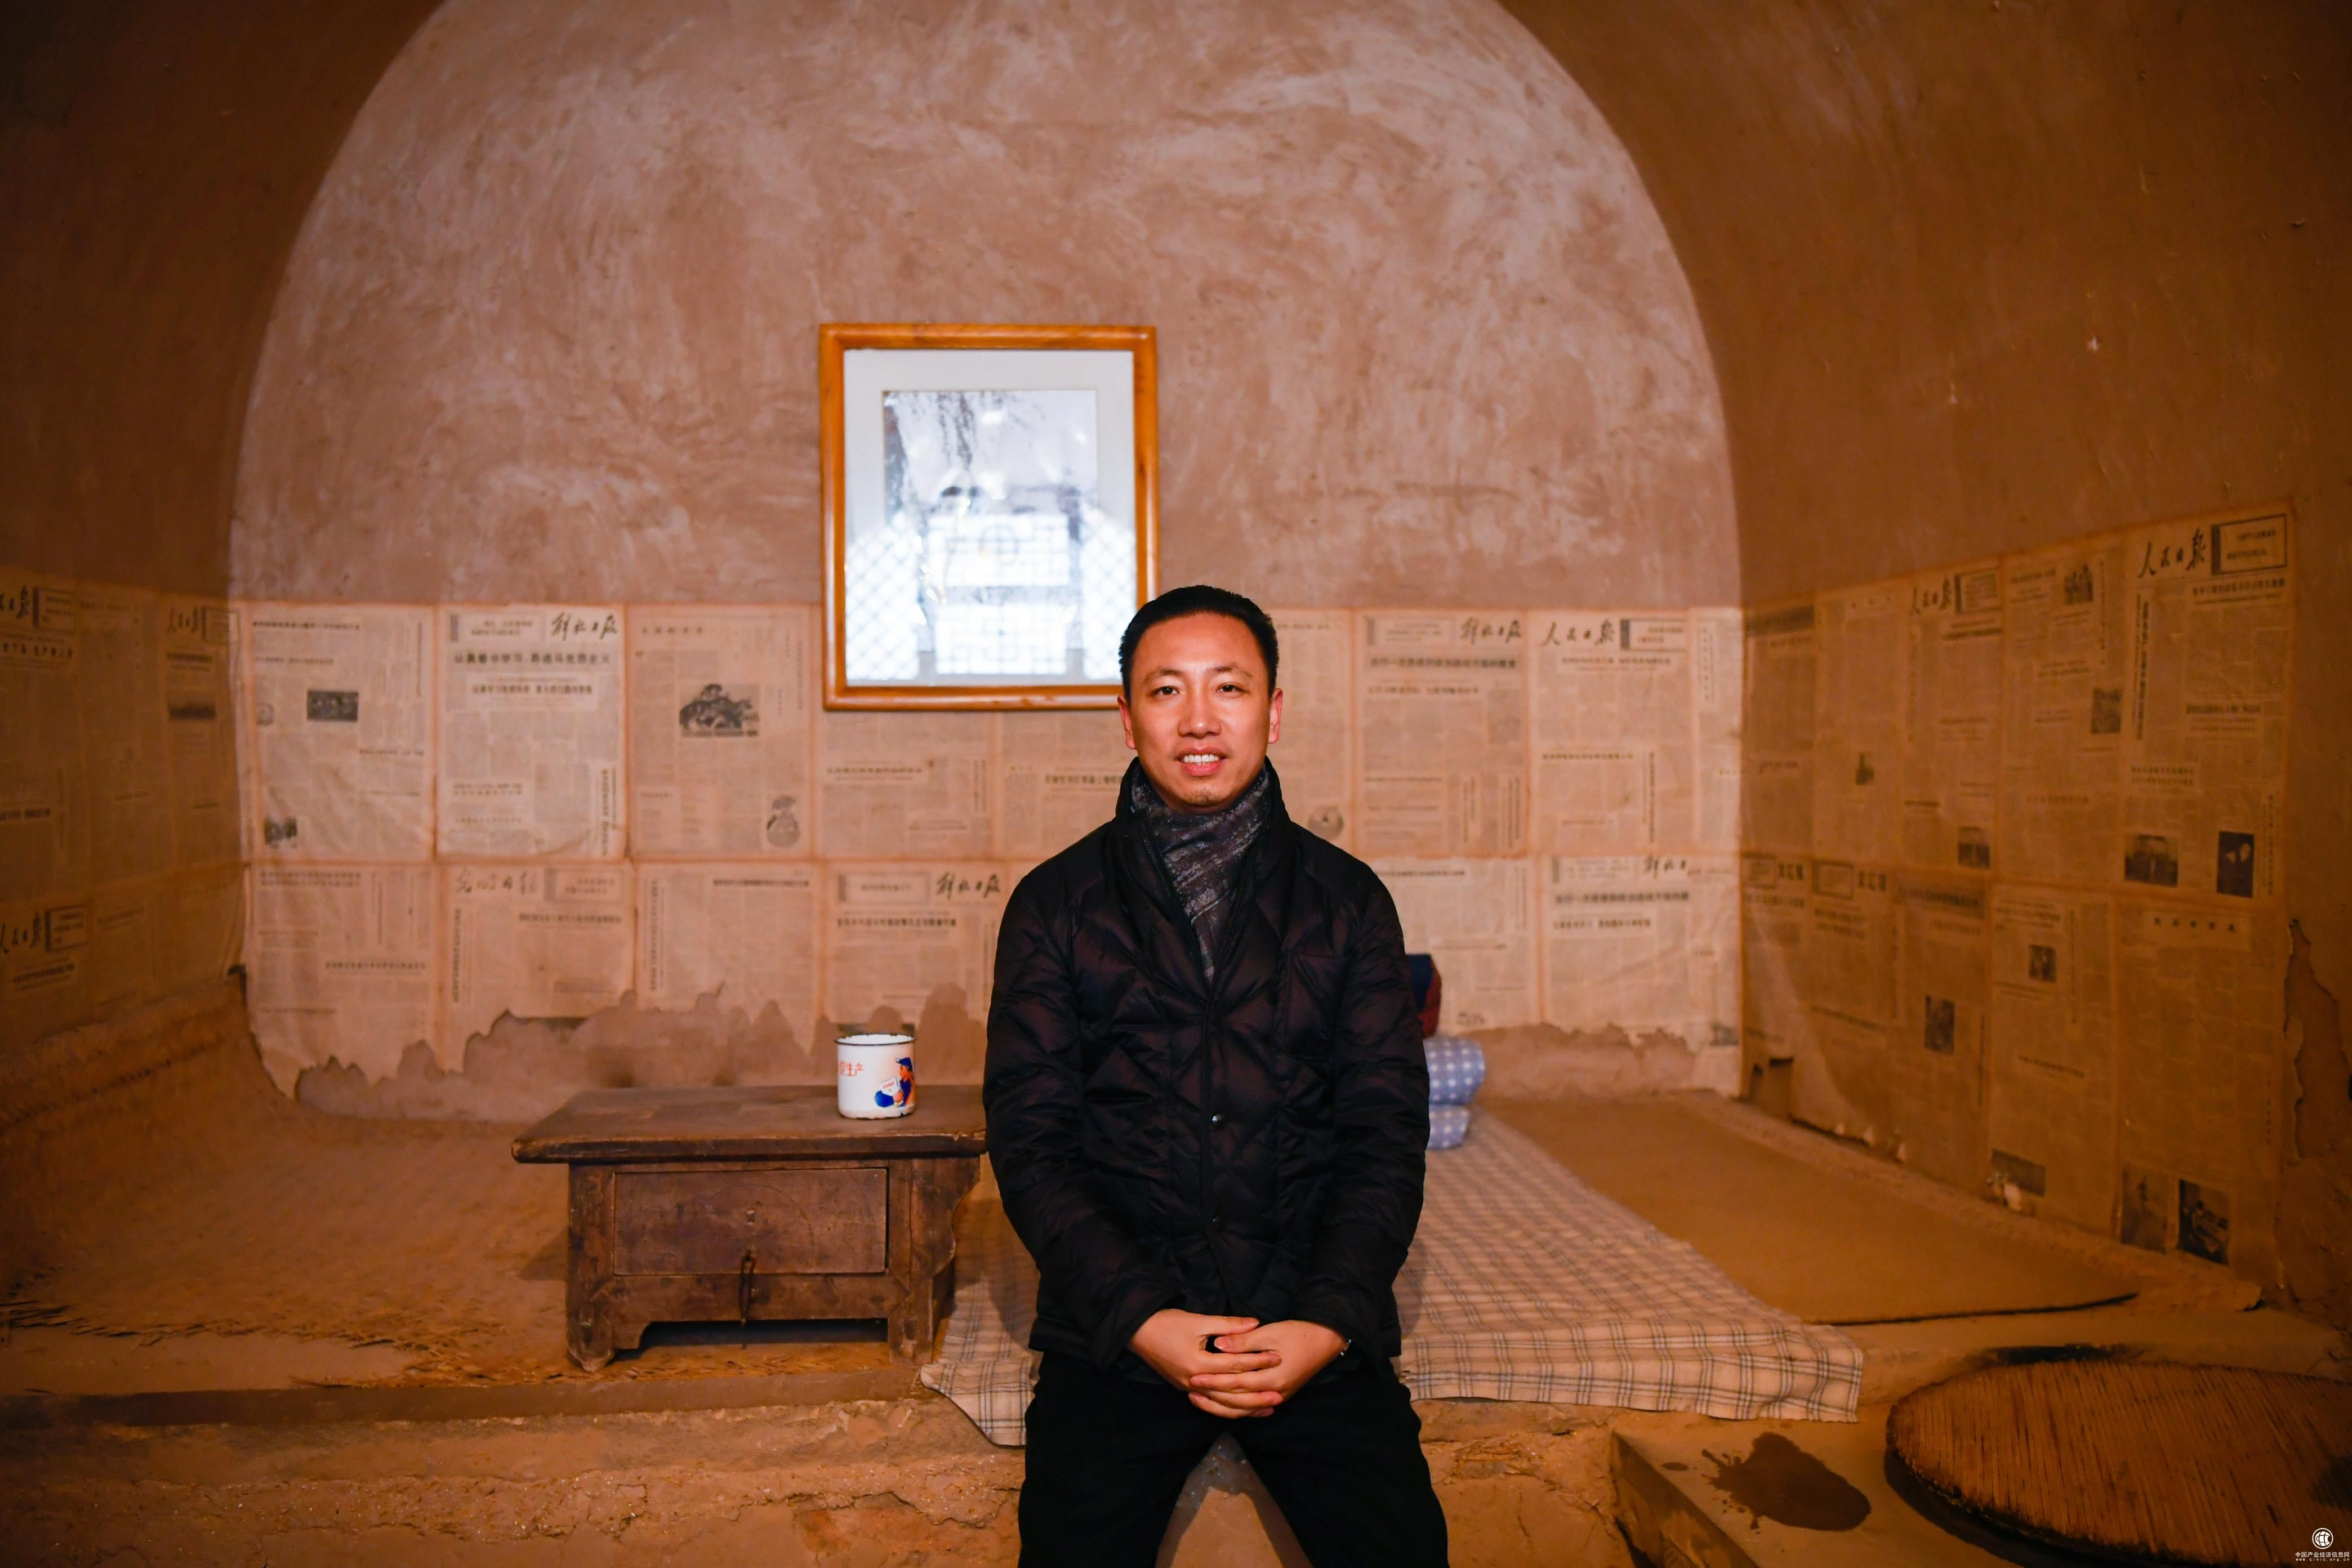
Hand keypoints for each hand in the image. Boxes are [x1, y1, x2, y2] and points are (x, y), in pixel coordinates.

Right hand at [1129, 1309, 1278, 1404]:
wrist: (1136, 1331)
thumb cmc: (1167, 1323)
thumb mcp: (1198, 1320)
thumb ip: (1228, 1325)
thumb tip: (1255, 1323)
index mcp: (1198, 1364)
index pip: (1234, 1365)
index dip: (1257, 1361)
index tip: (1277, 1358)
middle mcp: (1193, 1382)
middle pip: (1230, 1392)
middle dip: (1256, 1393)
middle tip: (1279, 1395)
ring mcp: (1187, 1388)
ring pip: (1221, 1403)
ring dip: (1244, 1407)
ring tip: (1267, 1408)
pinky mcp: (1184, 1388)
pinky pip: (1210, 1402)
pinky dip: (1227, 1406)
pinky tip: (1241, 1407)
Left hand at [1186, 1320, 1346, 1418]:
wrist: (1326, 1340)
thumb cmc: (1299, 1333)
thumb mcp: (1270, 1333)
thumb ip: (1243, 1341)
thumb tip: (1218, 1345)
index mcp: (1273, 1378)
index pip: (1237, 1384)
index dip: (1214, 1381)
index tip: (1194, 1377)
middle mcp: (1275, 1393)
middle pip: (1239, 1401)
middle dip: (1213, 1397)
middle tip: (1190, 1392)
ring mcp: (1278, 1396)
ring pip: (1245, 1408)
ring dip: (1222, 1405)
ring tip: (1201, 1400)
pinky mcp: (1280, 1393)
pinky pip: (1254, 1405)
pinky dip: (1238, 1406)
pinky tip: (1223, 1405)